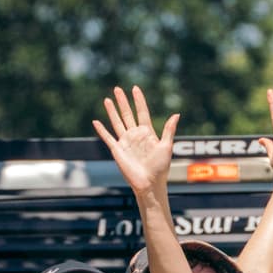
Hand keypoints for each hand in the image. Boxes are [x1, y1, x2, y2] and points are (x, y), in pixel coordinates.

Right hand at [92, 85, 178, 199]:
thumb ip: (169, 130)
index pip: (142, 113)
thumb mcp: (166, 146)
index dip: (139, 101)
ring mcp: (126, 142)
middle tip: (117, 88)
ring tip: (107, 99)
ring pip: (117, 122)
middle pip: (127, 114)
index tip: (135, 88)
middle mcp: (135, 136)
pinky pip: (107, 138)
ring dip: (112, 111)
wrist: (149, 184)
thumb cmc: (160, 168)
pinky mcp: (117, 150)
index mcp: (148, 133)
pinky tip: (96, 121)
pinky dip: (101, 130)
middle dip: (122, 102)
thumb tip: (177, 114)